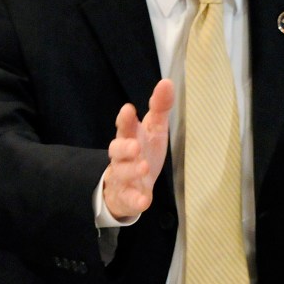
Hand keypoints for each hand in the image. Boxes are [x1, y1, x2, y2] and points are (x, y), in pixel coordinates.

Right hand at [103, 79, 173, 220]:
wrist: (130, 184)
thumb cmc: (143, 151)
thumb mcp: (154, 128)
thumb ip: (160, 107)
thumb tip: (167, 82)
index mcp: (130, 137)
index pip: (125, 127)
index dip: (125, 119)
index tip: (128, 109)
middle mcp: (123, 157)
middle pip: (116, 150)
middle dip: (124, 147)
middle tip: (135, 145)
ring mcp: (123, 177)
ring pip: (122, 174)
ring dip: (131, 170)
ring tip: (144, 167)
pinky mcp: (128, 196)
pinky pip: (129, 199)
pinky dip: (135, 200)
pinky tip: (144, 201)